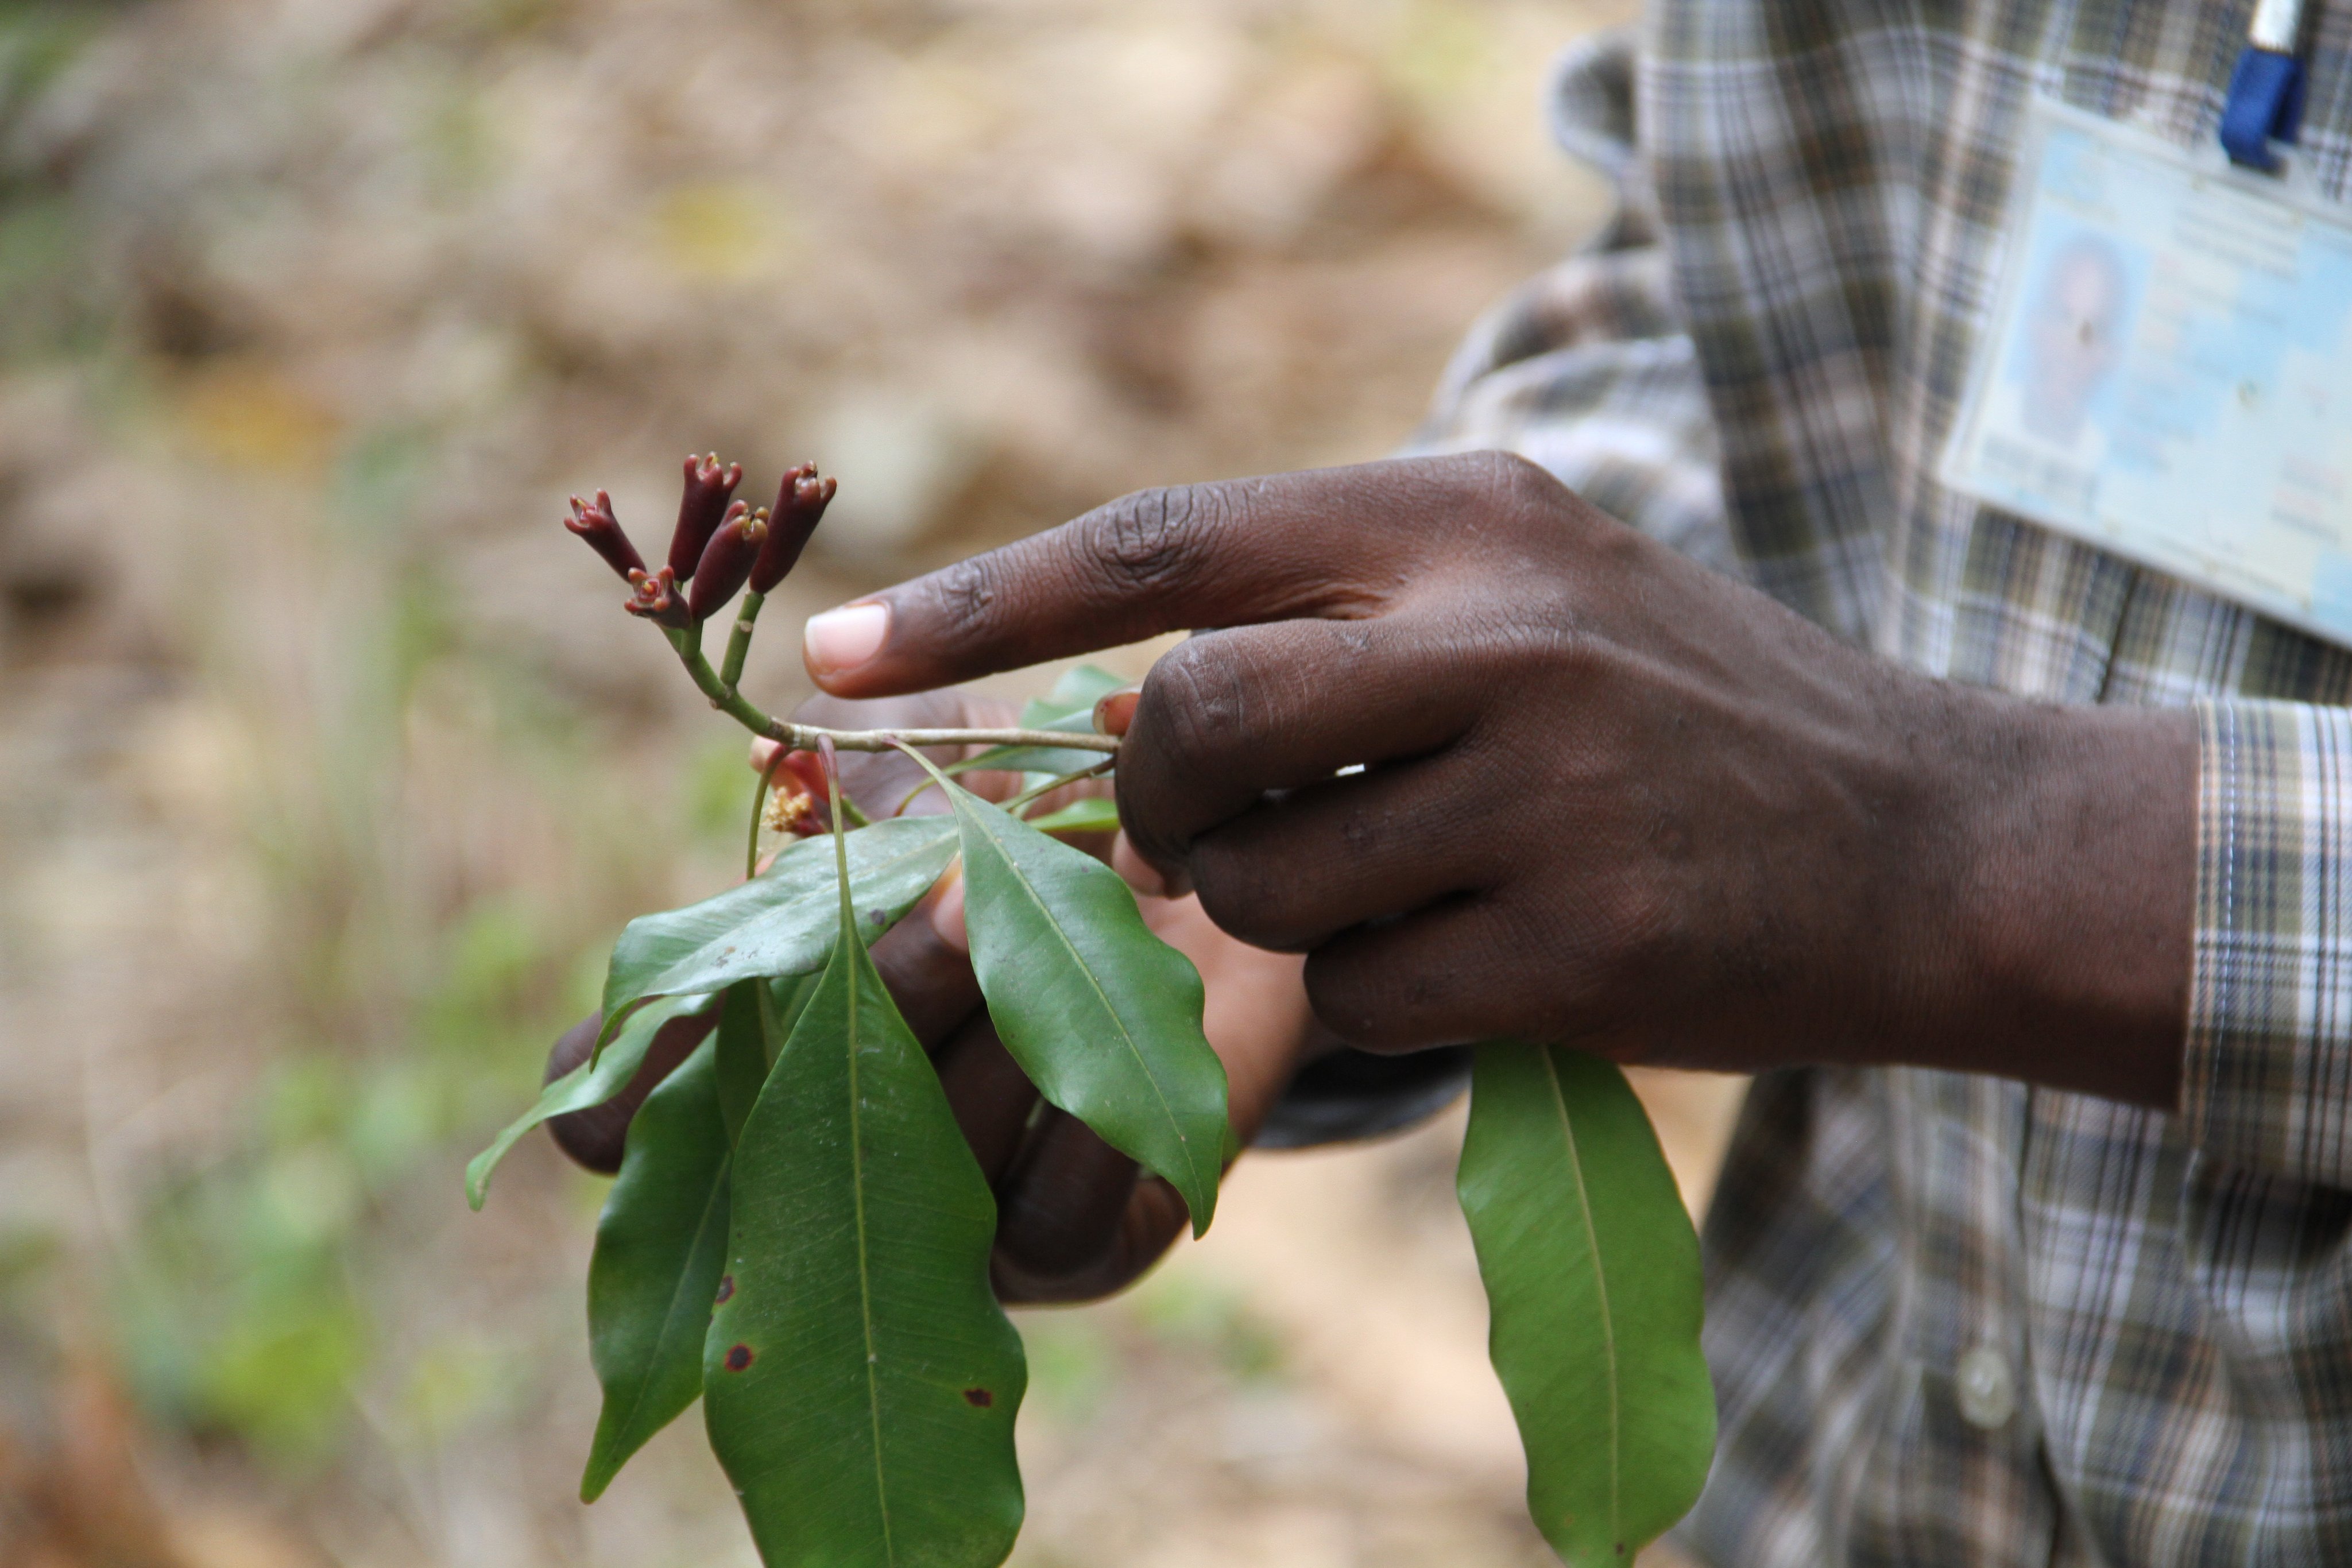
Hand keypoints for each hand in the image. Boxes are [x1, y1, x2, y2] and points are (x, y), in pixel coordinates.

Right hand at [545, 690, 1321, 1300]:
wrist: (1212, 868)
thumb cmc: (1033, 800)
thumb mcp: (933, 752)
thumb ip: (854, 771)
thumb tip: (787, 762)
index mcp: (750, 1044)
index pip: (614, 1116)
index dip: (614, 1086)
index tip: (673, 1001)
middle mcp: (822, 1160)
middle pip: (788, 1138)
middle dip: (884, 991)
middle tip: (954, 878)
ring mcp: (936, 1224)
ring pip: (926, 1172)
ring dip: (1007, 1021)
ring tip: (1084, 894)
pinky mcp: (1068, 1251)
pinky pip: (1054, 1218)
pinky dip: (1100, 1108)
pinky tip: (1138, 1012)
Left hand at [800, 452, 2198, 1107]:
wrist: (1933, 839)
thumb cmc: (1693, 719)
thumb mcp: (1531, 593)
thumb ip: (1343, 621)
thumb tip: (1117, 709)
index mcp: (1462, 516)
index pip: (1166, 544)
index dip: (983, 605)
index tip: (839, 657)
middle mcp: (1494, 630)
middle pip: (1184, 728)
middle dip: (1161, 809)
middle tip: (1228, 832)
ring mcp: (1542, 788)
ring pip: (1261, 885)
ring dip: (1291, 918)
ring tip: (1420, 889)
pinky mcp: (1579, 942)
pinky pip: (1363, 997)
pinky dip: (1391, 1000)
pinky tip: (1503, 959)